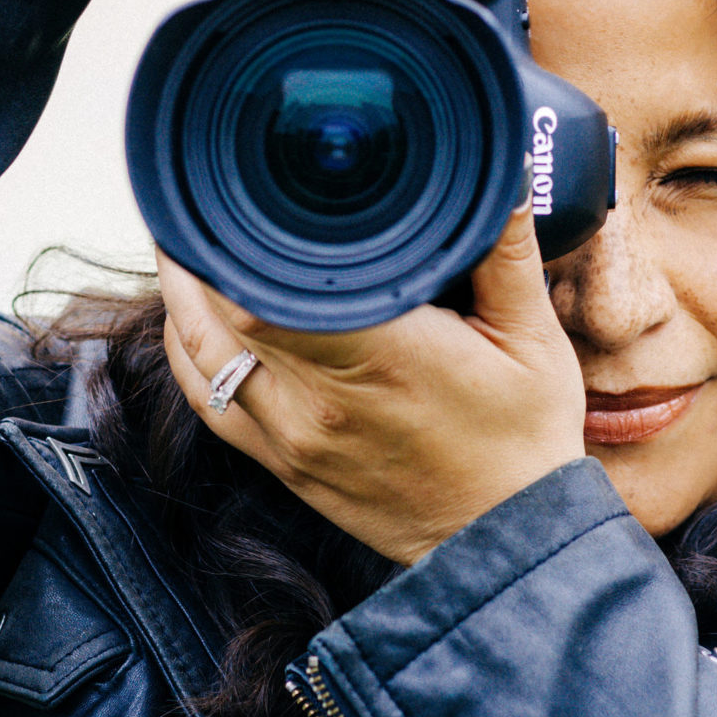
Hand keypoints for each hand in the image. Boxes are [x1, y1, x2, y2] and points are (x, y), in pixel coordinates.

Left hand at [158, 198, 587, 564]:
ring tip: (188, 237)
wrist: (505, 546)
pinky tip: (190, 313)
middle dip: (206, 247)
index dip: (235, 234)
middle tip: (208, 192)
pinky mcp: (282, 464)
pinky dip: (188, 350)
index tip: (233, 184)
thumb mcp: (532, 339)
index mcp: (378, 356)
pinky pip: (209, 399)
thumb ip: (504, 250)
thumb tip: (499, 170)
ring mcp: (291, 436)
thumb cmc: (522, 443)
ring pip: (199, 351)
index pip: (266, 287)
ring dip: (184, 292)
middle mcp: (318, 399)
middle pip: (219, 308)